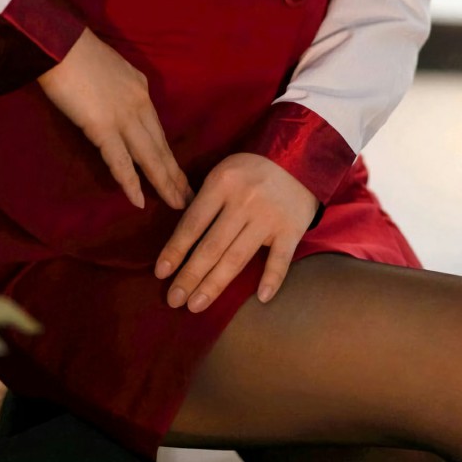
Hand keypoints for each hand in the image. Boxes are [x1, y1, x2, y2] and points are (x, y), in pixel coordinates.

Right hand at [35, 28, 192, 212]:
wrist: (58, 43)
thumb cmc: (75, 51)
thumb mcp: (110, 69)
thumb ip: (118, 90)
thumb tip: (117, 107)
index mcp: (140, 89)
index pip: (158, 129)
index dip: (168, 154)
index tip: (179, 172)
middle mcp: (139, 104)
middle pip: (161, 147)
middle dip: (176, 175)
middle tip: (191, 198)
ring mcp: (123, 117)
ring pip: (150, 157)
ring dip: (165, 184)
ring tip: (179, 205)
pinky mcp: (102, 127)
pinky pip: (119, 161)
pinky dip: (130, 183)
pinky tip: (140, 201)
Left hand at [153, 153, 317, 311]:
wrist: (301, 156)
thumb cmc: (254, 168)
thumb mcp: (224, 172)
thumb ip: (206, 200)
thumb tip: (181, 239)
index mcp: (222, 184)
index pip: (193, 223)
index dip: (175, 250)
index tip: (160, 273)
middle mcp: (244, 202)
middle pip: (211, 246)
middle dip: (190, 275)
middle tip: (174, 300)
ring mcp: (269, 218)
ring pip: (237, 257)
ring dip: (215, 284)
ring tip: (196, 305)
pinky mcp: (292, 229)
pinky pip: (280, 258)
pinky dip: (272, 278)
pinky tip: (261, 298)